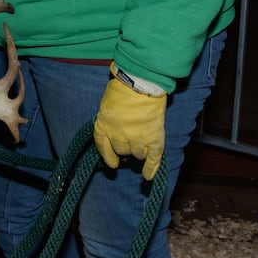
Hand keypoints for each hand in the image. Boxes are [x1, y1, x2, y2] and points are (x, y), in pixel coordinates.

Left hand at [93, 63, 167, 179]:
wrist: (141, 82)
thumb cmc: (123, 88)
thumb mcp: (107, 105)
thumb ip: (110, 120)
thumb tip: (114, 132)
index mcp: (103, 126)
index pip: (103, 148)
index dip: (108, 156)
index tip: (112, 163)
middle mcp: (118, 135)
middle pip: (121, 151)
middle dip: (125, 149)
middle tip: (131, 146)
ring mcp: (137, 138)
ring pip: (137, 154)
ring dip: (139, 151)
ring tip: (143, 143)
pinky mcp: (153, 138)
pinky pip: (152, 158)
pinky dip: (151, 168)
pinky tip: (148, 176)